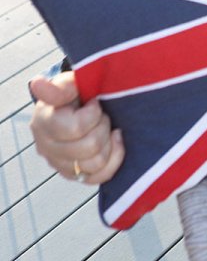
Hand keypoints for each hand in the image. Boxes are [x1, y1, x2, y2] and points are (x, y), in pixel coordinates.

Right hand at [29, 70, 123, 184]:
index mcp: (43, 122)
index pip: (75, 128)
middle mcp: (46, 147)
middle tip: (102, 114)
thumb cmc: (74, 92)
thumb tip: (37, 83)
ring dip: (109, 142)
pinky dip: (114, 159)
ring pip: (96, 163)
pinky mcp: (74, 175)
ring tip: (105, 127)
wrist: (77, 105)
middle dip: (103, 126)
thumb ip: (58, 86)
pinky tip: (114, 141)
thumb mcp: (69, 83)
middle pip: (89, 147)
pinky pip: (100, 177)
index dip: (93, 114)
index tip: (94, 102)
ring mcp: (60, 164)